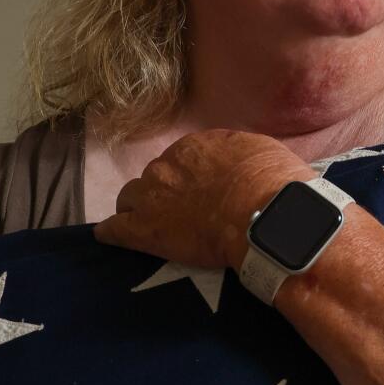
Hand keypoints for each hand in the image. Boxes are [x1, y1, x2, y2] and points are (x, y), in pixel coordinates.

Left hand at [94, 129, 308, 270]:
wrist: (265, 215)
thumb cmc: (274, 184)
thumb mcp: (261, 153)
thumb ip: (239, 156)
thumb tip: (242, 163)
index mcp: (195, 147)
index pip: (180, 161)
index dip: (190, 178)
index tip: (202, 191)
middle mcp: (166, 166)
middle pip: (154, 178)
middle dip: (164, 193)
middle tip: (184, 211)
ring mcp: (151, 197)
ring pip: (129, 199)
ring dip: (138, 209)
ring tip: (151, 225)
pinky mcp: (143, 230)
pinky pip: (114, 229)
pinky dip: (111, 233)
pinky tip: (109, 237)